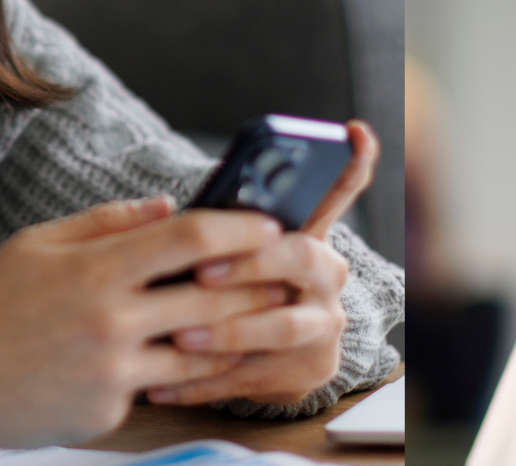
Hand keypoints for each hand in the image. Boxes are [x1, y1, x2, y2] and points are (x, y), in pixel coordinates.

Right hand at [0, 198, 288, 446]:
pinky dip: (177, 372)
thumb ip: (108, 223)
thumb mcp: (39, 243)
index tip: (271, 223)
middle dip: (260, 284)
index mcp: (96, 270)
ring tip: (263, 320)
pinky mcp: (106, 412)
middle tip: (289, 274)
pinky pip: (157, 387)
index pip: (190, 238)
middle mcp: (111, 321)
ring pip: (200, 353)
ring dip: (236, 336)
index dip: (240, 227)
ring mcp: (111, 372)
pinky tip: (196, 360)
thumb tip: (169, 206)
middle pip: (214, 299)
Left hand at [146, 120, 379, 405]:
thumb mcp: (220, 251)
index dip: (352, 160)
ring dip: (227, 331)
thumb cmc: (221, 287)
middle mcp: (328, 274)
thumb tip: (162, 210)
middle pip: (301, 256)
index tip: (353, 132)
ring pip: (283, 326)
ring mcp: (325, 323)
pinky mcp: (312, 370)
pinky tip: (165, 383)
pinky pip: (258, 376)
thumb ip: (204, 228)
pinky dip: (206, 382)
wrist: (250, 358)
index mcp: (308, 232)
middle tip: (202, 271)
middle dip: (250, 264)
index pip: (340, 187)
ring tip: (180, 335)